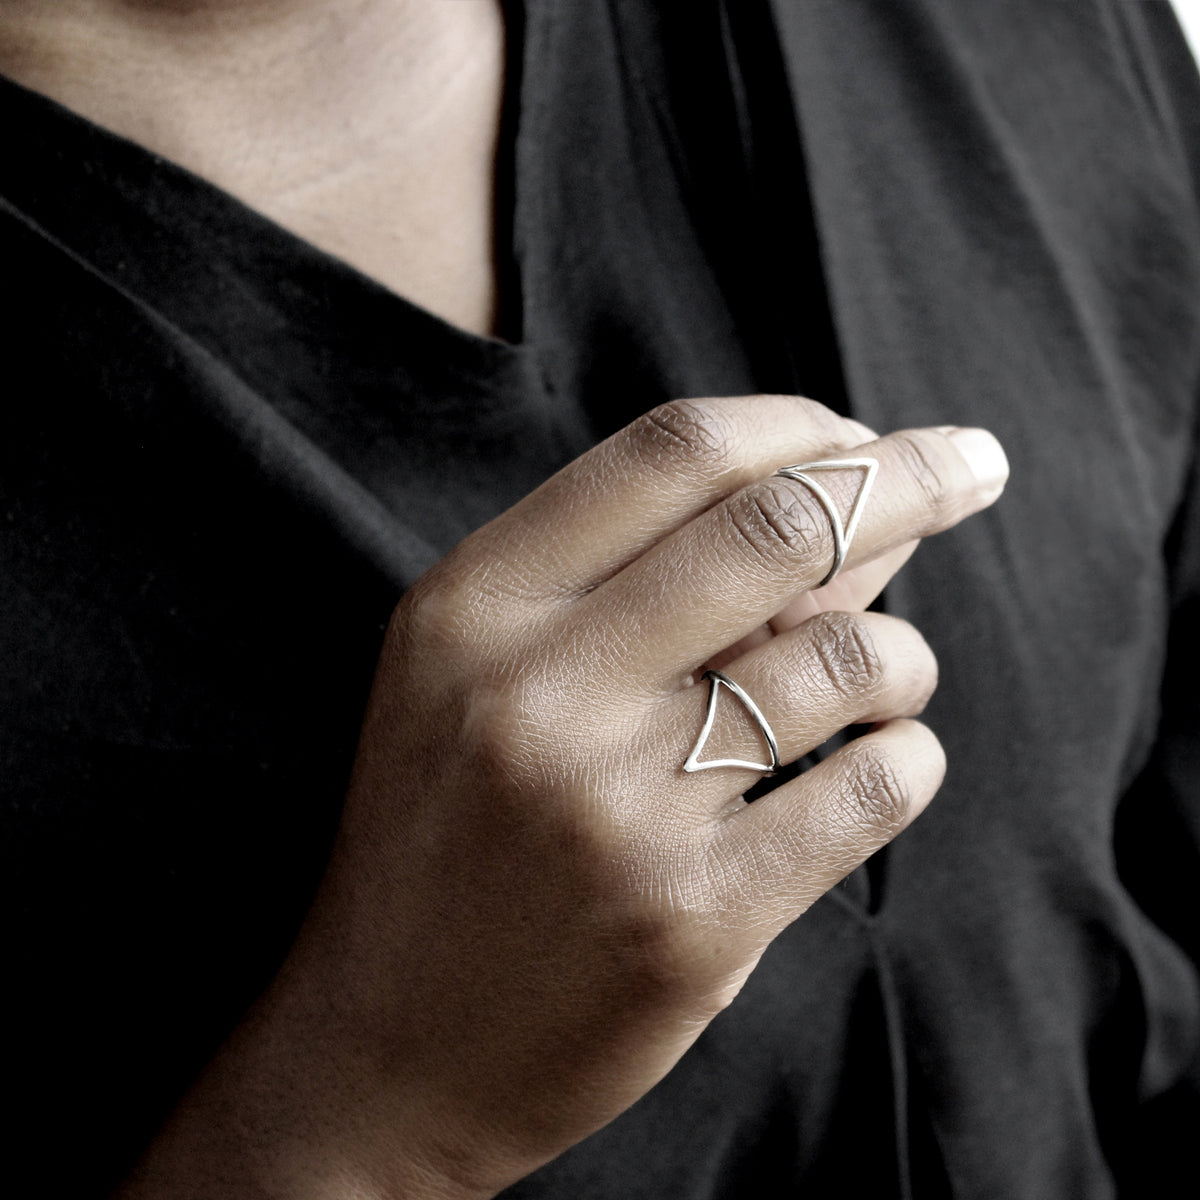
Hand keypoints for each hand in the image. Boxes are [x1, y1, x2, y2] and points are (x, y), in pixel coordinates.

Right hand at [121, 396, 1007, 1199]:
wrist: (385, 1044)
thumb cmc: (447, 836)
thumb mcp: (487, 675)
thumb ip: (638, 576)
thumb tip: (840, 504)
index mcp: (473, 606)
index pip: (672, 452)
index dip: (797, 423)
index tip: (863, 436)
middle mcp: (538, 689)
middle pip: (777, 524)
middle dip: (912, 476)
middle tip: (972, 464)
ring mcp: (615, 809)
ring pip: (845, 655)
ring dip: (902, 650)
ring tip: (887, 674)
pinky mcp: (692, 921)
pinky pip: (873, 789)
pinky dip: (909, 756)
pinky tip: (882, 761)